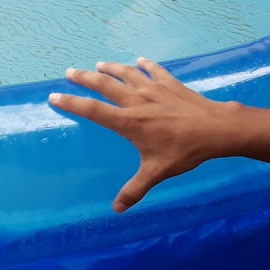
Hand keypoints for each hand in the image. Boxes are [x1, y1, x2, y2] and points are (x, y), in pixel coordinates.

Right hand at [51, 58, 241, 212]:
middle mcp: (137, 101)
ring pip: (126, 73)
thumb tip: (117, 209)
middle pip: (104, 85)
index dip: (72, 103)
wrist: (215, 129)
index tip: (55, 96)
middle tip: (69, 72)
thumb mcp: (157, 172)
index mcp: (129, 122)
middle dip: (85, 78)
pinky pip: (154, 70)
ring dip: (111, 68)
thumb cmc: (184, 151)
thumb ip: (135, 190)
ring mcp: (154, 89)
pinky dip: (145, 65)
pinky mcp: (171, 84)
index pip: (93, 110)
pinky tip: (141, 61)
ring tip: (99, 64)